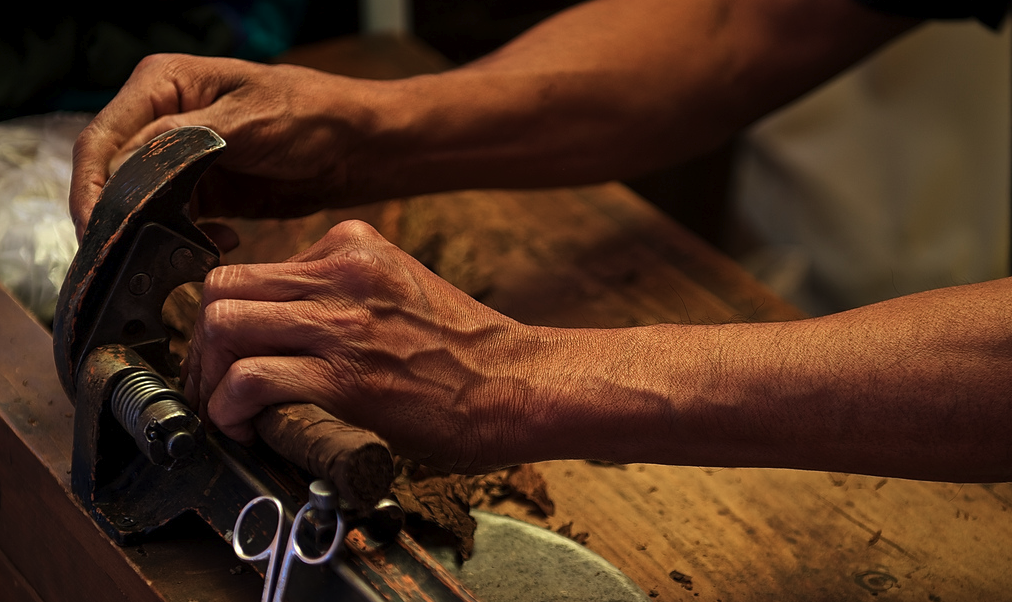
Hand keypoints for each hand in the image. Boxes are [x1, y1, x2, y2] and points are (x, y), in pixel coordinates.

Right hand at [70, 53, 381, 238]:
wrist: (356, 148)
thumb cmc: (311, 116)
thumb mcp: (248, 120)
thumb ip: (184, 139)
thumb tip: (126, 164)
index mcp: (162, 85)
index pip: (102, 139)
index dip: (90, 187)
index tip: (96, 228)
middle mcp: (160, 120)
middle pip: (112, 177)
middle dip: (121, 219)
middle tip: (134, 257)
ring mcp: (179, 160)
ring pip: (141, 207)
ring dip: (158, 235)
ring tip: (185, 253)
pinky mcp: (203, 194)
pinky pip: (176, 225)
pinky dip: (190, 241)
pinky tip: (221, 244)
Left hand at [183, 220, 541, 472]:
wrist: (515, 384)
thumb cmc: (463, 349)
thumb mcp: (400, 287)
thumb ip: (342, 289)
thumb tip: (283, 324)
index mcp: (354, 246)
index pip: (254, 267)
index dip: (230, 314)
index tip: (231, 351)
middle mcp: (341, 273)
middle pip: (222, 287)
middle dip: (203, 341)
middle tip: (212, 380)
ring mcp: (341, 323)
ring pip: (223, 324)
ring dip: (208, 375)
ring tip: (225, 408)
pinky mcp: (345, 378)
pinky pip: (249, 380)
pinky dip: (228, 407)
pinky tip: (244, 426)